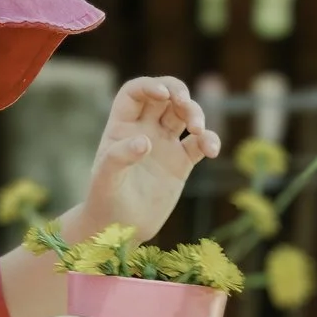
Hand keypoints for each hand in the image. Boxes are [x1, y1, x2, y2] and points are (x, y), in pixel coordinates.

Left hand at [83, 77, 218, 242]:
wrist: (119, 230)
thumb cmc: (104, 202)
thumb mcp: (105, 180)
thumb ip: (119, 157)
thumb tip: (144, 142)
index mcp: (122, 126)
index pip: (135, 92)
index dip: (150, 85)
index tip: (163, 93)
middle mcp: (144, 129)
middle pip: (166, 97)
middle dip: (179, 94)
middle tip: (186, 106)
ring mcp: (164, 145)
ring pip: (185, 116)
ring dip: (197, 114)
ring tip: (199, 131)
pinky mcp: (181, 163)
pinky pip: (199, 144)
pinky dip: (209, 141)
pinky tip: (211, 150)